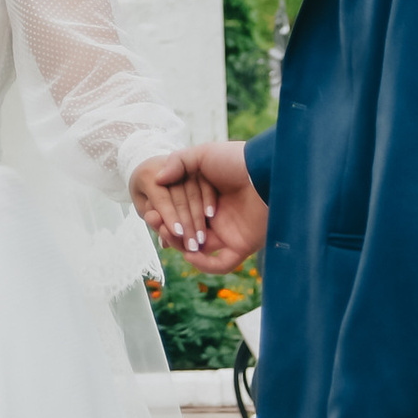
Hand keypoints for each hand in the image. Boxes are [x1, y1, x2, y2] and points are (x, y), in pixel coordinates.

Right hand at [131, 139, 266, 267]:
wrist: (267, 172)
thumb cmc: (238, 161)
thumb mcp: (203, 153)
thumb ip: (178, 162)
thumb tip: (157, 179)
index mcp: (208, 196)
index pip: (181, 211)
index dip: (164, 213)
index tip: (150, 212)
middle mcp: (218, 216)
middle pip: (187, 231)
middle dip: (169, 230)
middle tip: (157, 223)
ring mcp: (230, 232)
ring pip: (200, 249)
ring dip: (181, 246)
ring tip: (169, 236)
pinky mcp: (243, 245)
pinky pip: (222, 263)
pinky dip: (205, 264)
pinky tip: (190, 255)